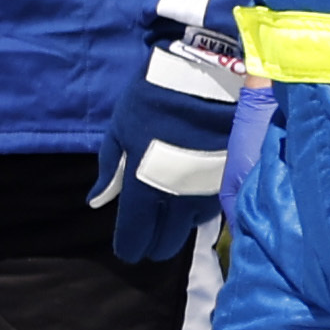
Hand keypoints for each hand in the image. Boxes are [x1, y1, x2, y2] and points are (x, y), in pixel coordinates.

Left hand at [88, 24, 247, 268]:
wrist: (207, 80)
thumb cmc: (152, 102)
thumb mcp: (120, 132)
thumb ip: (111, 171)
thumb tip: (99, 202)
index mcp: (146, 189)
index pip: (136, 237)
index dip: (130, 247)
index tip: (128, 249)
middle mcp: (179, 200)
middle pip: (167, 244)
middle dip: (154, 244)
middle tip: (147, 235)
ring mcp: (208, 194)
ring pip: (191, 230)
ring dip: (178, 229)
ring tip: (168, 219)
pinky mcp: (230, 183)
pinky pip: (211, 211)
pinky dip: (198, 212)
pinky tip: (190, 204)